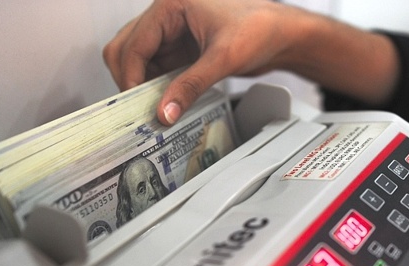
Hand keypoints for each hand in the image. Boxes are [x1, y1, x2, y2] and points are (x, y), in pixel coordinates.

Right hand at [103, 0, 298, 124]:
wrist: (282, 35)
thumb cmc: (259, 29)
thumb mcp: (222, 59)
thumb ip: (191, 86)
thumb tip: (166, 111)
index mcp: (170, 5)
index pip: (133, 44)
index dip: (131, 76)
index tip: (136, 104)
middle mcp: (166, 17)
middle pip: (126, 49)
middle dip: (130, 78)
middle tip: (139, 107)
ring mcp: (172, 34)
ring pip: (139, 61)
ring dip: (143, 85)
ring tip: (154, 108)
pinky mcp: (182, 50)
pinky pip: (157, 69)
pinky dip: (158, 87)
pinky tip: (167, 102)